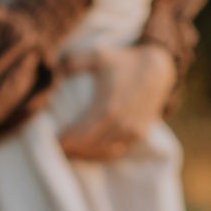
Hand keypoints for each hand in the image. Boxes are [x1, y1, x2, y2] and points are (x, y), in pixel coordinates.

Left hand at [55, 43, 175, 160]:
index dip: (65, 142)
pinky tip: (92, 151)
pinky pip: (118, 151)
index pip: (80, 134)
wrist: (158, 69)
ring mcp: (132, 132)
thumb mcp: (98, 55)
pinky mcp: (140, 134)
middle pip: (90, 147)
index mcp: (108, 108)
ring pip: (104, 153)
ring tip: (72, 152)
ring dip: (87, 155)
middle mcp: (120, 124)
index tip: (52, 142)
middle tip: (58, 150)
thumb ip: (74, 62)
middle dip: (72, 151)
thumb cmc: (124, 61)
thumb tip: (54, 68)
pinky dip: (103, 154)